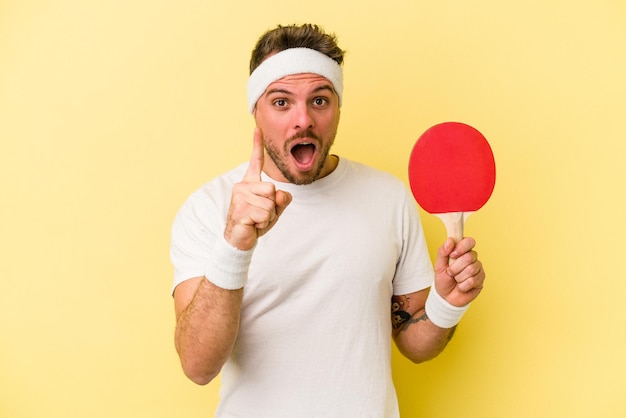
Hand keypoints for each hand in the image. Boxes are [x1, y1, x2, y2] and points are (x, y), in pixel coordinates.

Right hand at [224, 128, 291, 249]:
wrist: (240, 239)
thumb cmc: (256, 221)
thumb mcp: (275, 210)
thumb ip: (282, 201)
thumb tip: (282, 195)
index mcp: (251, 183)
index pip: (256, 161)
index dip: (257, 145)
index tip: (258, 128)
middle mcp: (243, 186)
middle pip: (272, 189)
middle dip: (273, 206)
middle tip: (260, 214)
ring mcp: (240, 197)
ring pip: (270, 203)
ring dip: (268, 216)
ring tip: (256, 219)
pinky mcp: (240, 209)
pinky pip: (265, 214)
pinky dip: (263, 223)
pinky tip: (252, 224)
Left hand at [433, 237, 484, 306]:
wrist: (445, 296)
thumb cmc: (443, 278)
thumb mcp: (439, 265)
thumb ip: (443, 252)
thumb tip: (450, 240)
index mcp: (463, 251)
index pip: (469, 241)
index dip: (461, 247)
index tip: (452, 255)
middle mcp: (473, 258)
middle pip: (469, 257)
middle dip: (455, 267)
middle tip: (450, 272)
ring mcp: (478, 269)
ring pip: (471, 270)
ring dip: (458, 277)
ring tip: (456, 280)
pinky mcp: (480, 280)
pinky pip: (472, 281)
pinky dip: (462, 286)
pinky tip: (461, 287)